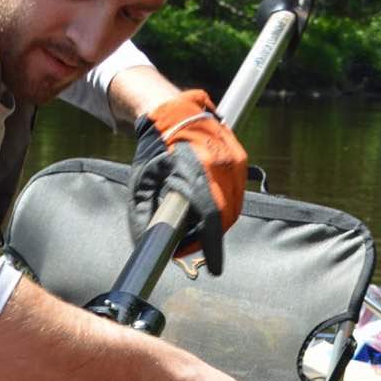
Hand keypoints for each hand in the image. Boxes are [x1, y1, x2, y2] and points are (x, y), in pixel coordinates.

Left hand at [128, 90, 246, 276]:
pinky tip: (203, 209)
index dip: (212, 246)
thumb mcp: (140, 184)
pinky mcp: (240, 159)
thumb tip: (148, 248)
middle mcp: (221, 164)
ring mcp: (234, 160)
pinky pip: (236, 195)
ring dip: (215, 224)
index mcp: (196, 170)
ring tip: (193, 228)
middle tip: (187, 246)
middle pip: (223, 218)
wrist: (172, 112)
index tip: (214, 268)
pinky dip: (223, 208)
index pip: (211, 216)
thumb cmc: (154, 148)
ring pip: (232, 208)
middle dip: (207, 238)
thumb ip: (143, 218)